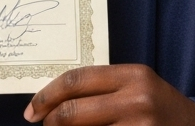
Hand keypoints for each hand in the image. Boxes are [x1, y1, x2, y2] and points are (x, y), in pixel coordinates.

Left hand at [23, 64, 194, 125]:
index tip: (33, 109)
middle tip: (42, 125)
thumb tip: (58, 99)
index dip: (49, 95)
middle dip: (51, 121)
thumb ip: (104, 88)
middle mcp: (136, 99)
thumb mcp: (137, 84)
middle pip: (75, 110)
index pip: (77, 80)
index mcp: (132, 75)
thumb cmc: (160, 106)